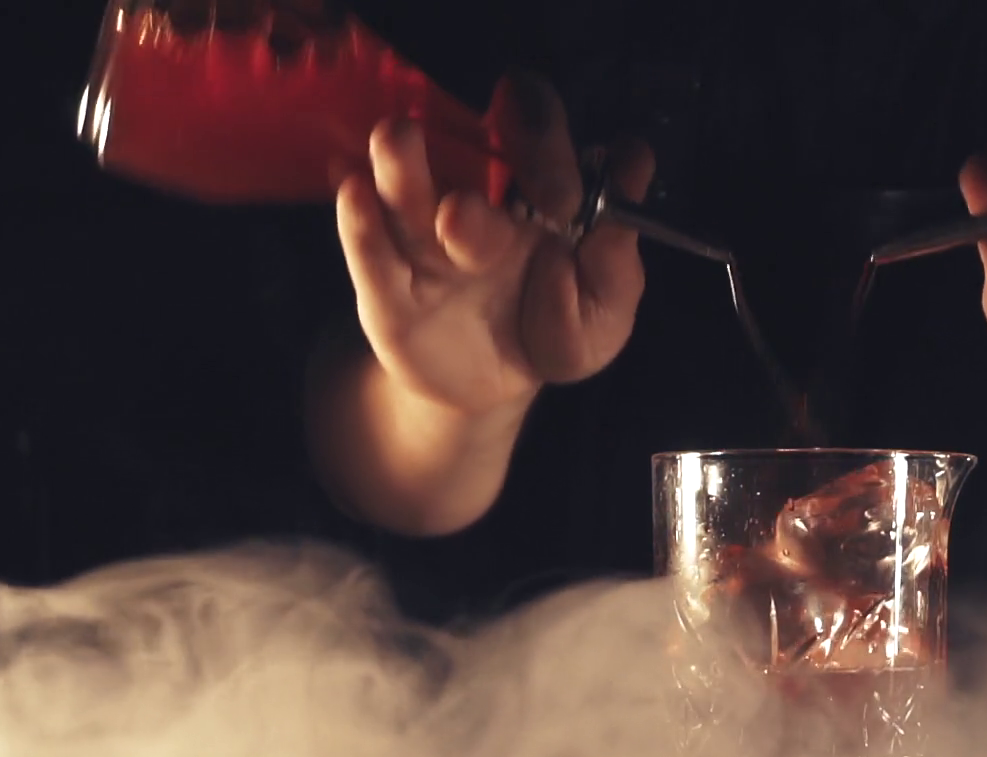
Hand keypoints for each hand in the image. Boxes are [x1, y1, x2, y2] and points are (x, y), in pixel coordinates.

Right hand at [335, 70, 654, 416]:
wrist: (490, 389)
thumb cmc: (550, 333)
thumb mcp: (600, 314)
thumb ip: (617, 256)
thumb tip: (633, 162)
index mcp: (533, 194)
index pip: (538, 142)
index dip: (546, 145)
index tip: (560, 194)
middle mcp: (475, 201)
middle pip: (470, 160)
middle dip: (463, 171)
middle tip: (499, 181)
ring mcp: (424, 240)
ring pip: (411, 194)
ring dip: (404, 166)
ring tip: (396, 137)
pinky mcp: (385, 289)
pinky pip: (371, 254)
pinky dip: (360, 224)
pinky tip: (354, 191)